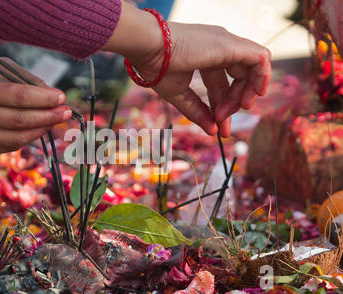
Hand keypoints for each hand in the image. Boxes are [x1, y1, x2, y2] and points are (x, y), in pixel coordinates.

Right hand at [0, 55, 70, 152]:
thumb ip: (27, 81)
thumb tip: (56, 97)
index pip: (19, 97)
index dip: (45, 99)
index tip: (62, 98)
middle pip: (20, 121)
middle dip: (49, 117)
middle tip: (66, 112)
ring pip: (17, 138)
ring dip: (41, 130)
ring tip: (55, 121)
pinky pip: (8, 146)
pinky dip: (27, 138)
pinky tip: (39, 128)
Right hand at [105, 2, 270, 137]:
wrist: (148, 47)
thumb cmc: (156, 67)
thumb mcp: (178, 94)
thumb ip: (197, 111)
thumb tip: (212, 131)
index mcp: (204, 57)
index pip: (221, 85)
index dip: (222, 107)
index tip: (218, 128)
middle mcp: (219, 48)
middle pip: (238, 79)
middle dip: (234, 104)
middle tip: (222, 121)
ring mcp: (226, 44)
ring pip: (253, 68)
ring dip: (249, 93)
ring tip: (240, 109)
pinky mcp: (231, 45)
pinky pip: (260, 59)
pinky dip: (262, 77)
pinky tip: (255, 95)